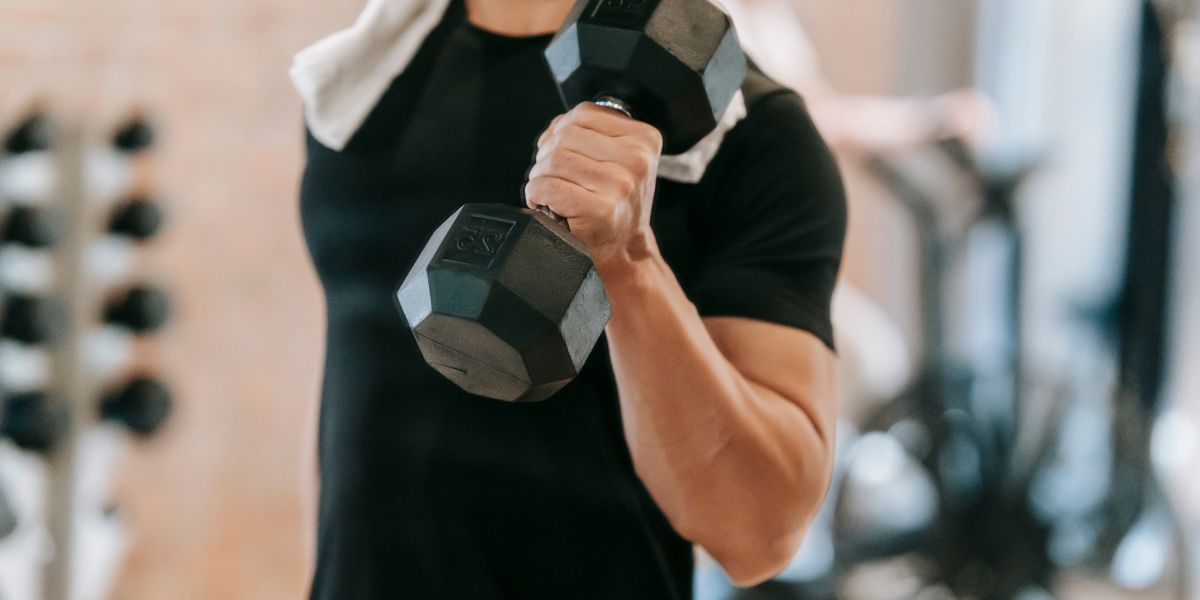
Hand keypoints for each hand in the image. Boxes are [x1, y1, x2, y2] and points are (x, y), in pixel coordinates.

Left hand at [525, 102, 662, 273]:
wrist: (625, 248)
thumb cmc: (616, 202)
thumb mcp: (621, 159)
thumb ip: (593, 133)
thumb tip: (555, 127)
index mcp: (645, 139)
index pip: (584, 112)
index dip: (560, 130)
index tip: (559, 151)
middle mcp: (637, 160)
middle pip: (566, 136)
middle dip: (547, 155)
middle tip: (551, 176)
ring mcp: (621, 185)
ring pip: (554, 160)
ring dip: (540, 175)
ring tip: (549, 190)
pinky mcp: (601, 209)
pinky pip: (549, 187)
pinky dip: (536, 193)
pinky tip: (546, 203)